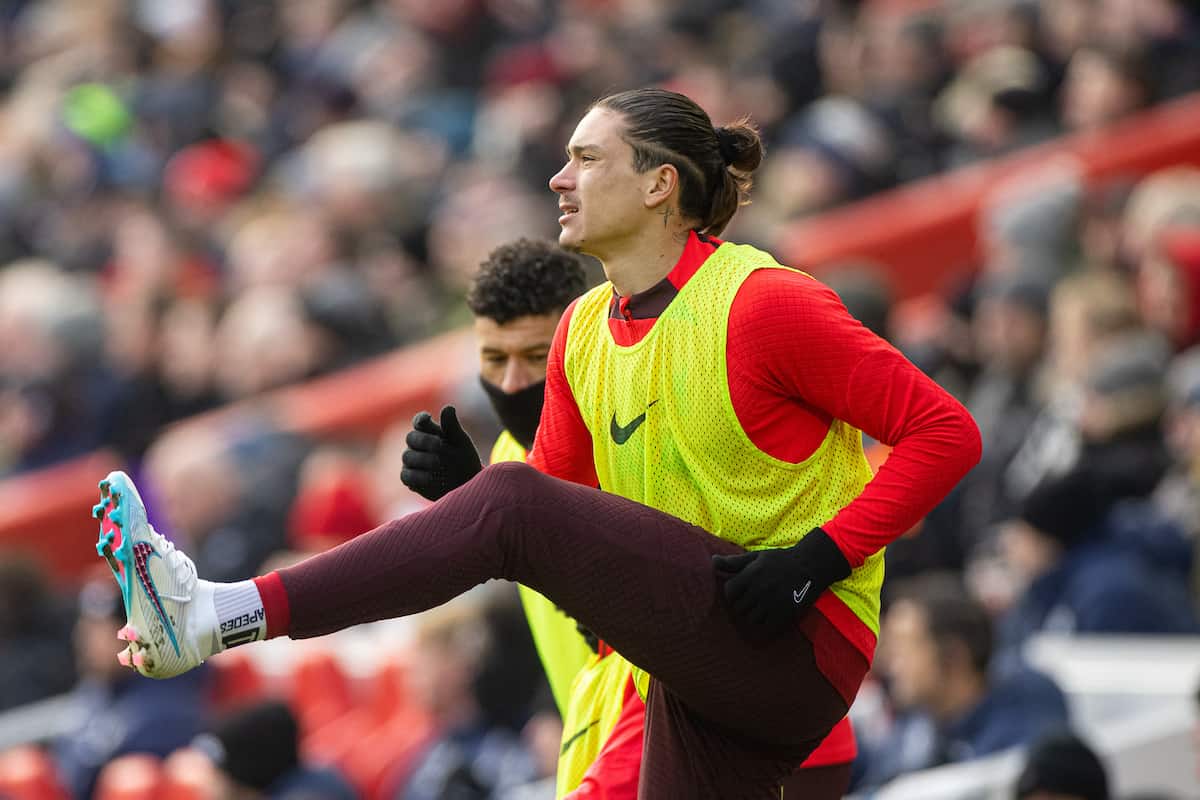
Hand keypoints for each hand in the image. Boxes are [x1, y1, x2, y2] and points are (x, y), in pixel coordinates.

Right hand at [400, 405, 482, 500]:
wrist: (466, 483)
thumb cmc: (463, 458)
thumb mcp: (460, 441)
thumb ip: (452, 426)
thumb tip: (448, 407)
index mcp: (429, 431)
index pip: (419, 421)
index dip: (420, 419)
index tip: (427, 418)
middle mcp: (417, 445)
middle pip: (411, 437)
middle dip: (424, 441)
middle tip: (440, 446)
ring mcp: (412, 461)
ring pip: (407, 456)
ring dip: (423, 459)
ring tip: (438, 463)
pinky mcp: (410, 478)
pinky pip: (406, 476)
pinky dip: (418, 476)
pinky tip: (430, 478)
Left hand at [712, 528, 850, 637]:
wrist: (809, 566)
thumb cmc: (780, 560)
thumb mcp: (756, 557)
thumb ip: (734, 562)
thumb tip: (712, 562)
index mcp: (751, 575)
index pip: (729, 592)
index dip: (732, 592)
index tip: (739, 591)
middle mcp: (759, 590)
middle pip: (738, 607)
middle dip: (741, 604)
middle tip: (750, 599)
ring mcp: (771, 603)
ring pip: (750, 618)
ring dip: (752, 614)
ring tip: (759, 607)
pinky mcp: (783, 613)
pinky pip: (766, 626)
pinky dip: (764, 623)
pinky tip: (768, 615)